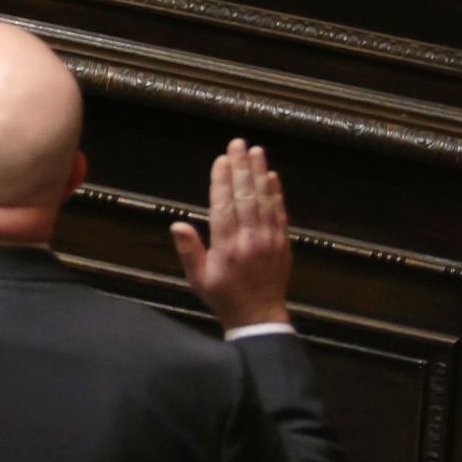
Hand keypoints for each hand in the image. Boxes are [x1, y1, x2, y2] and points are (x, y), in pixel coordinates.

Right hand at [172, 136, 293, 329]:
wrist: (259, 317)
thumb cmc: (223, 296)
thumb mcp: (198, 278)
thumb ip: (190, 251)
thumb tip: (177, 225)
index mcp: (228, 246)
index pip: (224, 205)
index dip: (222, 180)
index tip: (221, 159)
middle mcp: (251, 239)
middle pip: (246, 196)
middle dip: (242, 167)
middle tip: (239, 144)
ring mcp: (270, 240)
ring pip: (265, 200)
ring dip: (260, 174)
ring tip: (257, 151)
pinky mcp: (283, 243)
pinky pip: (280, 213)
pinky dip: (276, 193)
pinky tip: (273, 177)